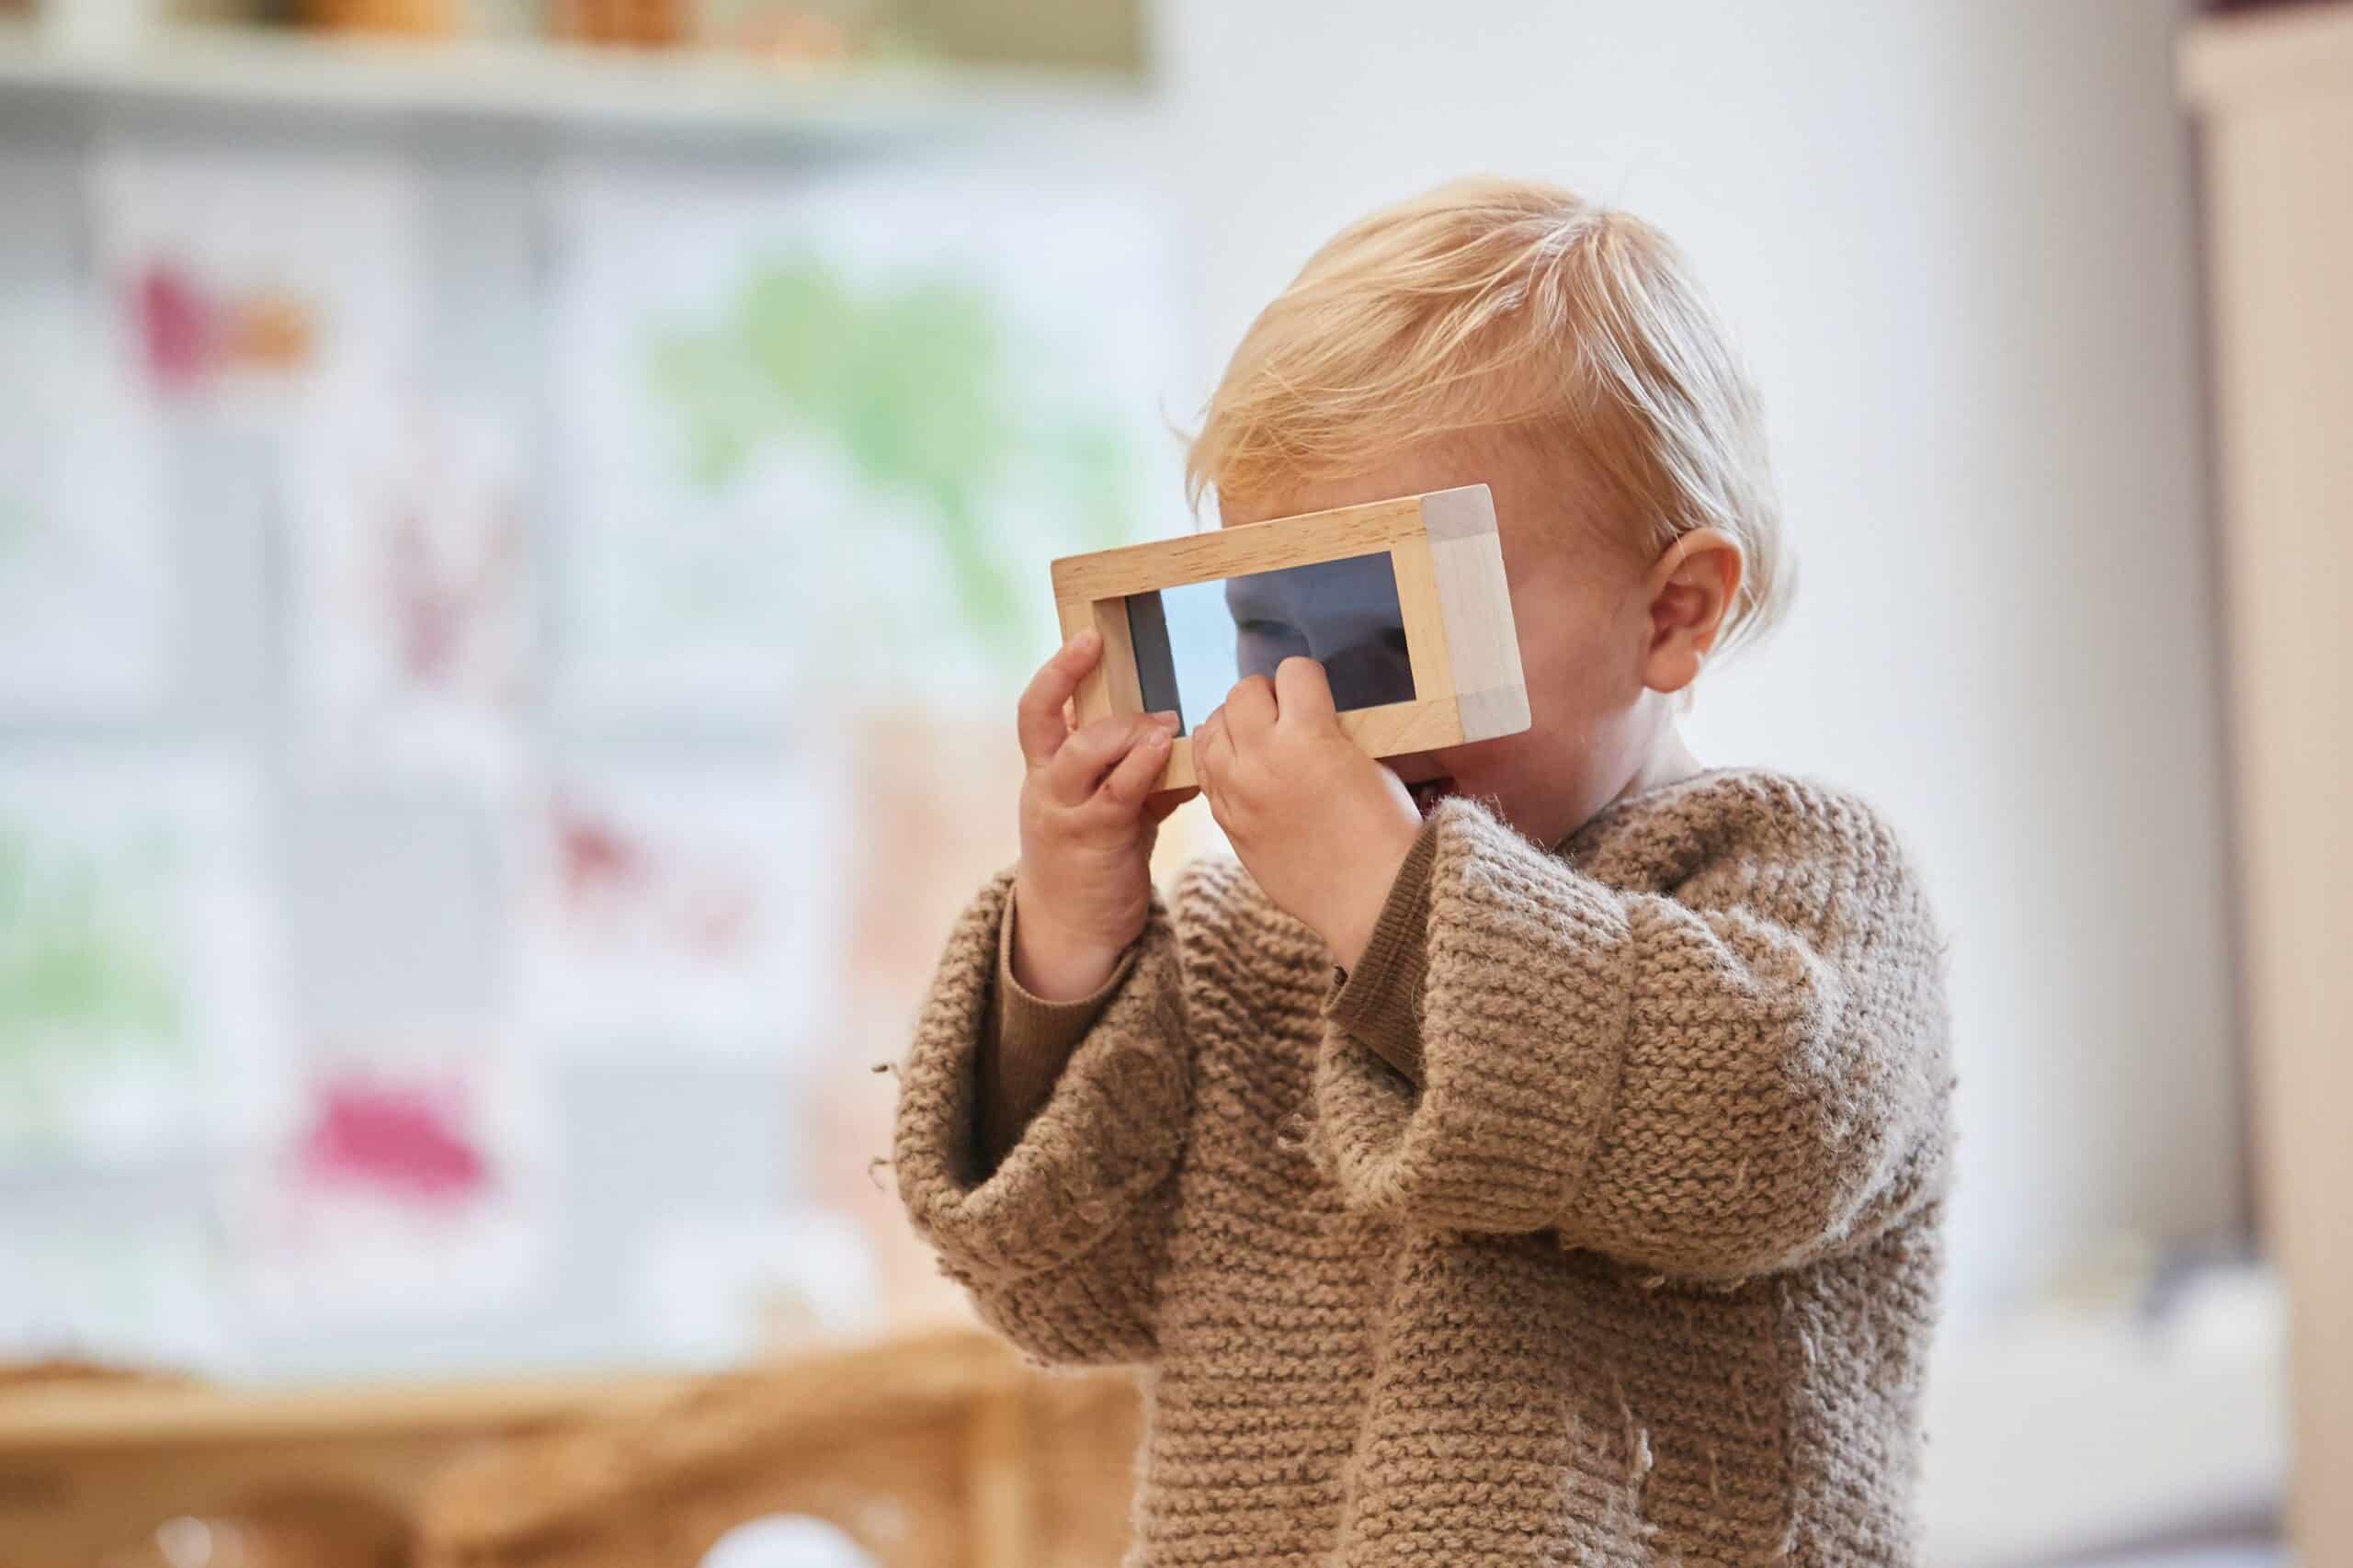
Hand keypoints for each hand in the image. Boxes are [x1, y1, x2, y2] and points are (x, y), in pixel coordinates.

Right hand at [1011, 630, 1193, 1001]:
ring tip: (1161, 723)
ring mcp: (1064, 812)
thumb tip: (1182, 735)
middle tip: (1107, 653)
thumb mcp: (1109, 803)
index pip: (1037, 708)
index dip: (1057, 670)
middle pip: (1039, 718)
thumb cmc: (1096, 854)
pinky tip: (1170, 751)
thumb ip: (1134, 769)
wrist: (1074, 925)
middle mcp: (1045, 784)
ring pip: (1081, 752)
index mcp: (1045, 768)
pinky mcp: (1092, 840)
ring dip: (1124, 729)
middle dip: (1067, 676)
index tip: (1086, 636)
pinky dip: (1144, 768)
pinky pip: (1117, 793)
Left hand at [1193, 656, 1422, 968]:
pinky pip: (1203, 770)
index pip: (1293, 672)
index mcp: (1308, 736)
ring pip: (1211, 728)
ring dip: (1233, 725)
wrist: (1370, 899)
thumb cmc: (1385, 832)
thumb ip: (1328, 731)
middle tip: (1286, 716)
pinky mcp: (1226, 820)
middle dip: (1266, 696)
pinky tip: (1241, 767)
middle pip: (1241, 693)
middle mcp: (1262, 758)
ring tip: (1258, 740)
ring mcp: (1237, 791)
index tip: (1316, 696)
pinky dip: (1218, 760)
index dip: (1309, 681)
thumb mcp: (1369, 762)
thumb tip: (1307, 715)